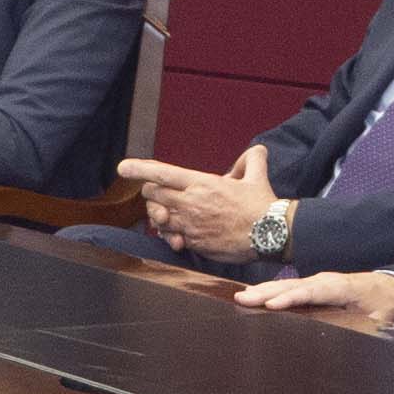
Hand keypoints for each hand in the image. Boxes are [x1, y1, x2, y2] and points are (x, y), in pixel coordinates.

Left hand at [119, 147, 275, 258]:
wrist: (270, 235)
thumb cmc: (262, 205)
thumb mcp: (257, 176)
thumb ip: (251, 159)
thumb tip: (256, 150)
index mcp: (201, 183)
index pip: (162, 173)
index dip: (139, 169)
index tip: (122, 167)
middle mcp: (191, 203)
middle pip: (153, 194)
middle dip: (151, 194)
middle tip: (159, 195)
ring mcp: (190, 225)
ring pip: (158, 218)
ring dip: (158, 215)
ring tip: (169, 214)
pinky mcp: (194, 243)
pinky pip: (170, 238)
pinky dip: (169, 235)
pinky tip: (177, 234)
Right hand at [237, 269, 393, 328]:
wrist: (388, 286)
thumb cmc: (381, 304)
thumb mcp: (379, 319)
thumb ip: (366, 329)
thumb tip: (351, 343)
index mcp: (342, 287)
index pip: (314, 292)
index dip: (292, 298)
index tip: (272, 305)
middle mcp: (325, 280)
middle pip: (293, 285)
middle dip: (268, 292)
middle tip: (243, 299)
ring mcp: (317, 281)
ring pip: (287, 284)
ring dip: (264, 290)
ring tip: (241, 297)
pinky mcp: (312, 285)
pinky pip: (289, 287)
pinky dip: (270, 290)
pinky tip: (253, 295)